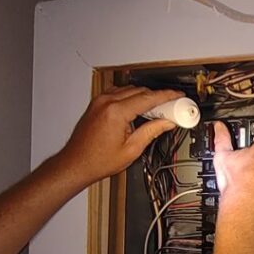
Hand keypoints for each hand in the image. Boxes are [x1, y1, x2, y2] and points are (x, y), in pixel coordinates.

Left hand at [59, 86, 182, 186]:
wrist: (76, 164)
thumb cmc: (97, 160)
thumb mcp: (131, 149)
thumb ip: (151, 132)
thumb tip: (166, 123)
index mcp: (116, 112)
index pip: (148, 98)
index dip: (167, 96)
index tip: (178, 96)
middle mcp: (106, 102)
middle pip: (140, 91)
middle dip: (157, 97)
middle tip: (170, 108)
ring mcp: (99, 101)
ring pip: (129, 90)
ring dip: (144, 97)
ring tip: (155, 111)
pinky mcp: (96, 104)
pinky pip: (118, 93)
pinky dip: (130, 97)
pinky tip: (137, 108)